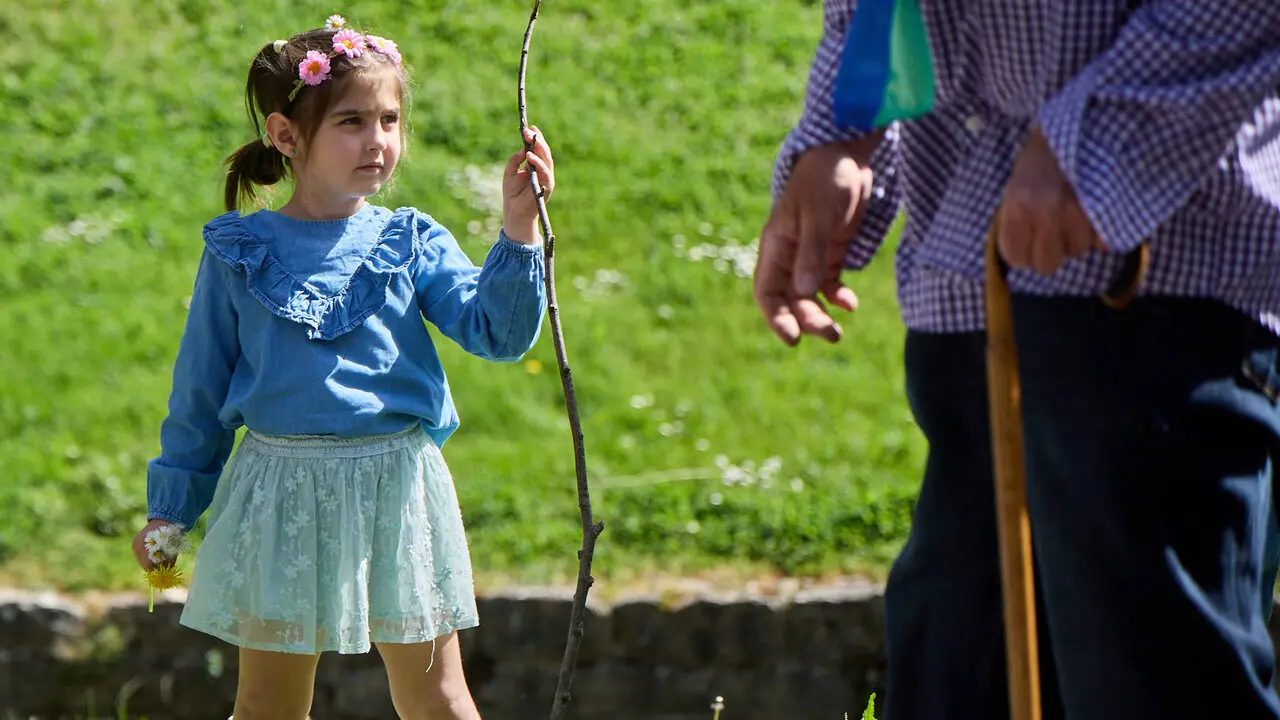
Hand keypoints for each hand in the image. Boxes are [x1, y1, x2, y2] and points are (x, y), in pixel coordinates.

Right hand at [131, 518, 178, 570]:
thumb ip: (169, 561)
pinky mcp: (134, 543)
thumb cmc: (170, 534)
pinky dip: (146, 556)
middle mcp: (138, 545)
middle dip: (153, 566)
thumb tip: (167, 571)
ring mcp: (134, 544)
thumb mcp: (172, 547)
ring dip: (149, 561)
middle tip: (162, 565)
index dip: (156, 570)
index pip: (148, 565)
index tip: (162, 571)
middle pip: (143, 564)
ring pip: (141, 560)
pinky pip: (139, 555)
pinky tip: (154, 552)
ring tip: (159, 556)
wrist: (164, 519)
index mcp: (146, 546)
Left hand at [501, 125, 554, 244]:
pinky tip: (530, 156)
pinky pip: (544, 172)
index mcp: (534, 166)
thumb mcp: (509, 173)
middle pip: (544, 152)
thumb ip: (514, 161)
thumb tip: (522, 150)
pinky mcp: (547, 186)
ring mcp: (546, 178)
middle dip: (538, 140)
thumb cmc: (512, 194)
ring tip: (531, 139)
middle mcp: (542, 171)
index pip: (538, 149)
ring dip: (540, 148)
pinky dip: (538, 163)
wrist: (515, 213)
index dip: (535, 138)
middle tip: (530, 131)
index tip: (529, 127)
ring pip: (547, 160)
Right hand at [752, 133, 881, 345]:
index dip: (775, 317)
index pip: (767, 291)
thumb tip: (803, 292)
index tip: (793, 338)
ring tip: (838, 332)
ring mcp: (809, 254)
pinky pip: (829, 282)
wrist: (847, 154)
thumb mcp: (817, 216)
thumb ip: (811, 254)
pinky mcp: (830, 250)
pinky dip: (838, 295)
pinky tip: (850, 304)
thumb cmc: (825, 180)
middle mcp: (789, 255)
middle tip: (831, 335)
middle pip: (790, 299)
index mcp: (776, 246)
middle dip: (807, 320)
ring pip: (809, 296)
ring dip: (821, 315)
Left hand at [997, 127, 1106, 274]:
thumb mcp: (1017, 185)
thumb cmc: (1044, 157)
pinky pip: (1102, 241)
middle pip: (1046, 264)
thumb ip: (1016, 221)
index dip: (1022, 254)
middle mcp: (1047, 210)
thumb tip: (1020, 257)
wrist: (1083, 123)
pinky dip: (1098, 232)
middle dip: (1048, 252)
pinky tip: (1092, 210)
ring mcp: (1079, 211)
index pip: (1016, 257)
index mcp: (1019, 204)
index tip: (1027, 243)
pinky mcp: (1107, 209)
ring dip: (1075, 238)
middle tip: (1051, 233)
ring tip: (1073, 211)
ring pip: (1076, 251)